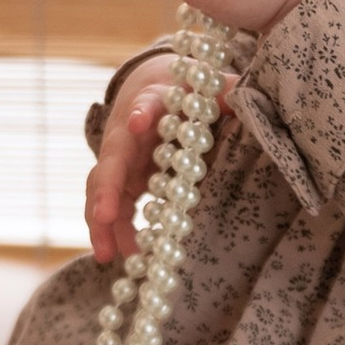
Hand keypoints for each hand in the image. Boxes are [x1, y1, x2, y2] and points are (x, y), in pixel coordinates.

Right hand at [85, 52, 230, 263]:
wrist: (152, 92)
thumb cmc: (183, 91)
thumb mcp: (205, 87)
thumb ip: (225, 90)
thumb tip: (242, 92)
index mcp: (151, 104)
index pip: (146, 105)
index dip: (142, 113)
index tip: (138, 121)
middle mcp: (127, 133)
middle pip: (112, 159)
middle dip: (107, 187)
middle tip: (105, 215)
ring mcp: (120, 161)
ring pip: (102, 190)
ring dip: (103, 222)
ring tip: (106, 254)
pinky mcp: (122, 183)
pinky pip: (114, 210)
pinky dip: (116, 233)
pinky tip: (126, 258)